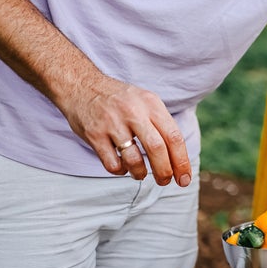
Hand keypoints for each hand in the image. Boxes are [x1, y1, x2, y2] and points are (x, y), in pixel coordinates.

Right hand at [63, 75, 191, 186]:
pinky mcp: (94, 134)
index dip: (181, 161)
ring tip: (141, 174)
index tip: (184, 179)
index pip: (174, 137)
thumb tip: (179, 158)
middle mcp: (134, 113)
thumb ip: (162, 124)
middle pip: (157, 149)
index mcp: (151, 104)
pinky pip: (112, 163)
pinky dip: (120, 171)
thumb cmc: (121, 100)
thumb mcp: (146, 101)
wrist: (82, 85)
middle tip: (165, 182)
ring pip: (134, 160)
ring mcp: (112, 124)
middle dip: (165, 172)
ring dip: (140, 173)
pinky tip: (122, 167)